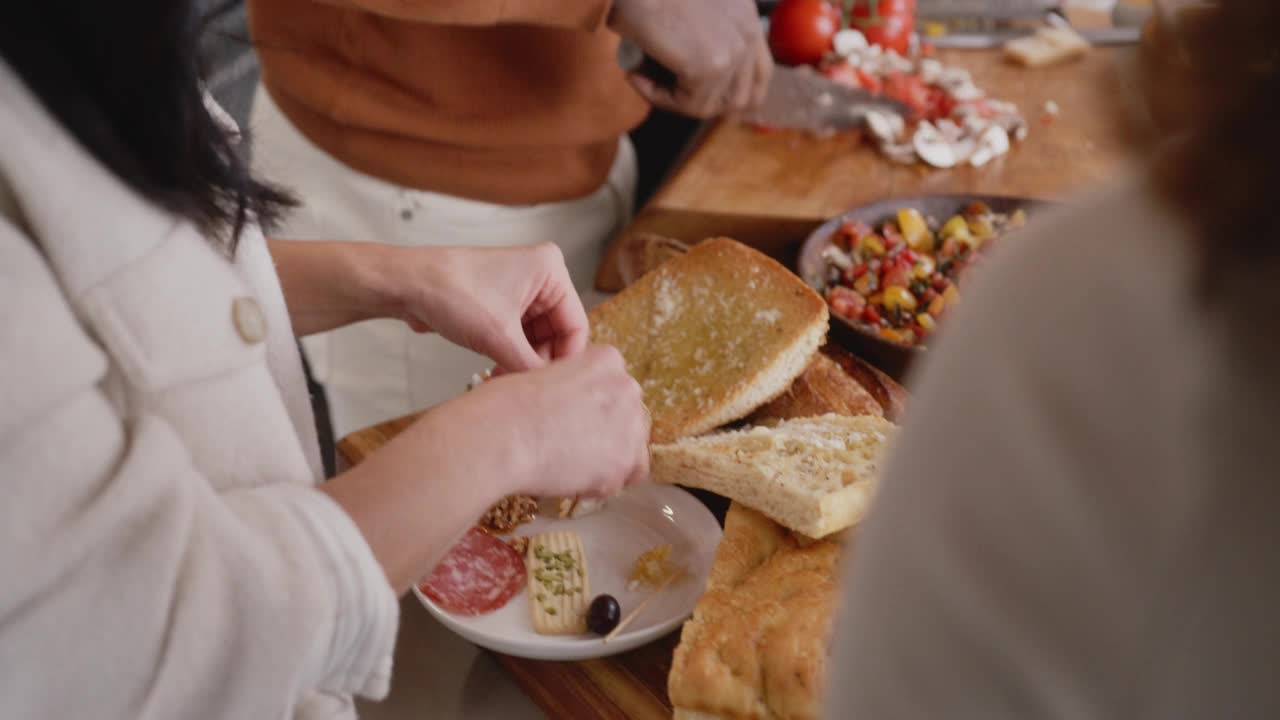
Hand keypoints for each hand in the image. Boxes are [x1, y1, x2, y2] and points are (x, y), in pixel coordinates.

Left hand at [389, 244, 588, 371]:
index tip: (552, 388)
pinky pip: (519, 338)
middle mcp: (540, 278)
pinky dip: (511, 357)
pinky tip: (498, 373)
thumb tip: (551, 395)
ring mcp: (521, 291)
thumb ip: (531, 368)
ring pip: (537, 340)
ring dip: (523, 363)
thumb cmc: (450, 291)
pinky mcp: (502, 305)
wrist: (406, 285)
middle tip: (523, 388)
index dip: (564, 360)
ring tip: (505, 381)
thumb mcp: (499, 336)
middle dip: (539, 362)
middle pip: (557, 334)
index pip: (576, 325)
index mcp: (551, 270)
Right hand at [460, 345, 649, 498]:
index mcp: (606, 359)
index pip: (614, 387)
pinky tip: (578, 480)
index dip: (593, 408)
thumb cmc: (504, 405)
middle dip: (605, 433)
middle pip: (628, 417)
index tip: (573, 419)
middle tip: (571, 446)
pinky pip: (627, 477)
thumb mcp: (539, 375)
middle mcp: (627, 387)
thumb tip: (569, 411)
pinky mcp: (624, 462)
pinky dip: (606, 482)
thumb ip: (568, 388)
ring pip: (632, 447)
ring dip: (608, 458)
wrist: (501, 437)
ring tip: (571, 466)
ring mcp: (630, 426)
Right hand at [609, 0, 771, 117]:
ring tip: (646, 81)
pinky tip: (636, 77)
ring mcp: (733, 50)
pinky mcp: (711, 66)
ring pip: (712, 105)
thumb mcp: (687, 9)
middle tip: (667, 93)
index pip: (761, 73)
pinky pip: (688, 105)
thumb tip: (693, 80)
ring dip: (676, 101)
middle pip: (742, 98)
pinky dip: (657, 97)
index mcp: (746, 14)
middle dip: (702, 104)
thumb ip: (705, 37)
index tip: (705, 100)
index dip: (734, 94)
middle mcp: (748, 31)